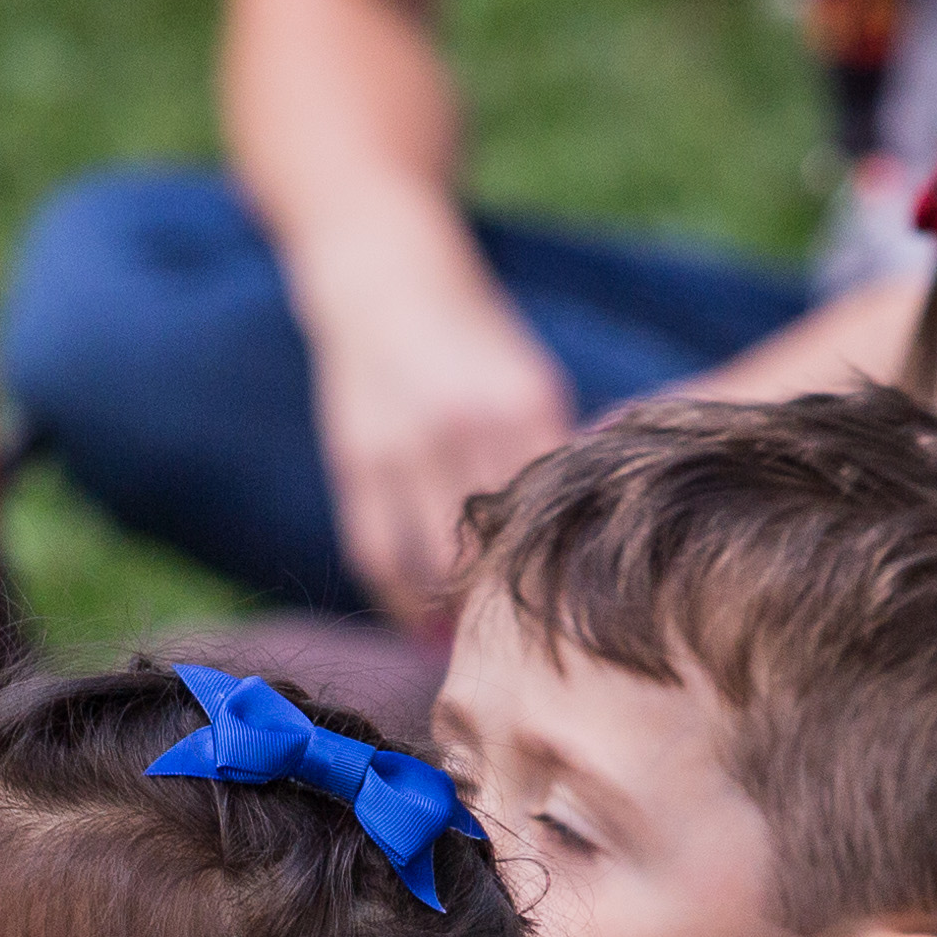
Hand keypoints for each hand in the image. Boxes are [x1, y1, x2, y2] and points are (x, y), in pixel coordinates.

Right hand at [300, 277, 574, 624]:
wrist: (385, 279)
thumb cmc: (475, 343)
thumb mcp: (530, 381)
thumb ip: (552, 456)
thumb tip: (582, 551)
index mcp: (526, 401)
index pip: (554, 514)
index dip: (562, 575)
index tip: (579, 623)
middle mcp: (466, 424)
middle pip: (496, 548)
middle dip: (508, 607)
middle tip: (527, 658)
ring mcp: (404, 445)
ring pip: (433, 563)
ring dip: (449, 618)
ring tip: (469, 652)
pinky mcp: (354, 461)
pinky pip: (375, 555)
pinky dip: (397, 602)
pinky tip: (417, 628)